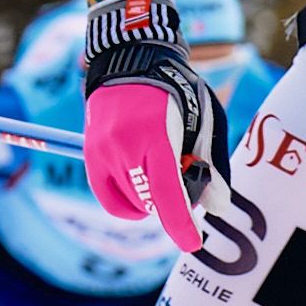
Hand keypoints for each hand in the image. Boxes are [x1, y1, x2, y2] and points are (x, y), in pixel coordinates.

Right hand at [80, 0, 234, 251]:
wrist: (133, 62)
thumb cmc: (179, 91)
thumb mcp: (207, 121)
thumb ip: (212, 164)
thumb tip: (216, 208)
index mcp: (156, 137)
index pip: (168, 194)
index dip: (180, 224)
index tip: (191, 244)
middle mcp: (123, 147)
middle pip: (150, 202)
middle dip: (172, 203)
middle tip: (186, 175)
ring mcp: (102, 151)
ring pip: (130, 202)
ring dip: (150, 200)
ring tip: (162, 167)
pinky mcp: (90, 154)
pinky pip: (108, 197)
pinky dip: (127, 202)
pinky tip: (144, 189)